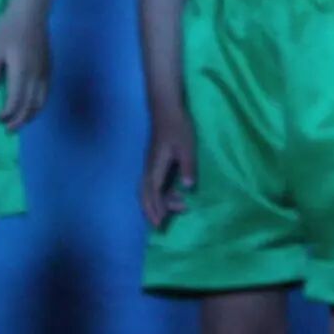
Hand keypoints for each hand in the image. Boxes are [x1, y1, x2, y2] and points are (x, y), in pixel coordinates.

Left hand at [0, 4, 49, 129]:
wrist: (31, 12)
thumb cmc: (9, 28)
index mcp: (21, 73)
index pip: (16, 102)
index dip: (7, 115)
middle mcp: (36, 76)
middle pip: (30, 106)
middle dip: (19, 121)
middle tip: (8, 130)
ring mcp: (44, 72)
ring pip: (41, 101)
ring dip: (31, 115)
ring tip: (22, 121)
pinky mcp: (48, 66)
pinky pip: (46, 92)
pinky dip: (39, 104)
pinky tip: (33, 104)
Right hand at [141, 111, 197, 227]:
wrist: (166, 108)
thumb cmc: (178, 127)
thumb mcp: (186, 146)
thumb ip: (187, 166)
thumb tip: (188, 188)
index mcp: (155, 166)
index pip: (153, 193)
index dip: (156, 209)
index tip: (160, 224)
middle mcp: (149, 168)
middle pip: (145, 194)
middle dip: (152, 211)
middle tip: (162, 224)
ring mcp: (150, 164)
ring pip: (149, 189)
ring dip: (159, 201)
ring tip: (178, 206)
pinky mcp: (155, 161)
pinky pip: (153, 183)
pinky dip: (161, 193)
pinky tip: (174, 193)